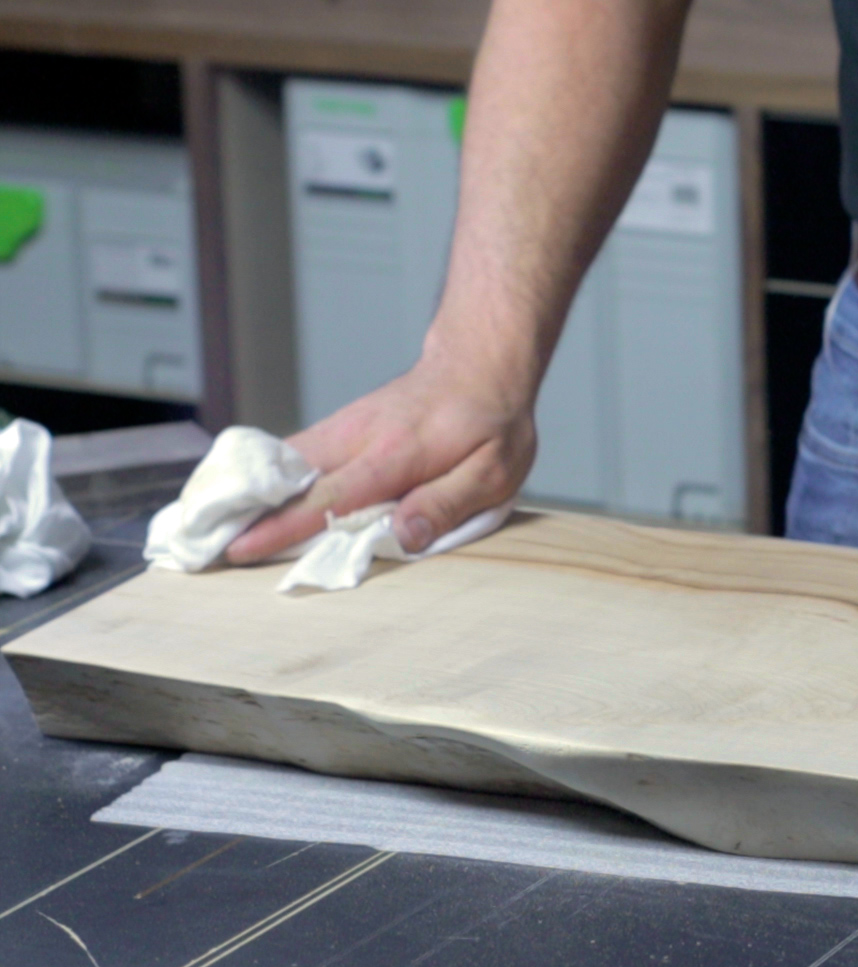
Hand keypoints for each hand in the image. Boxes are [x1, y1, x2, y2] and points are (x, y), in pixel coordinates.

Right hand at [226, 345, 536, 563]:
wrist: (480, 363)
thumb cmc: (491, 423)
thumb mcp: (494, 472)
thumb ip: (447, 503)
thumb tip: (403, 535)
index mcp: (396, 454)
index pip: (331, 497)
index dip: (284, 525)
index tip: (241, 548)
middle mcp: (359, 436)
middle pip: (288, 477)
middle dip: (242, 510)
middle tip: (199, 542)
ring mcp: (346, 426)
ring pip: (284, 461)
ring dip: (246, 491)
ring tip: (207, 524)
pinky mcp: (342, 425)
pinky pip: (295, 451)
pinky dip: (266, 475)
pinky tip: (244, 497)